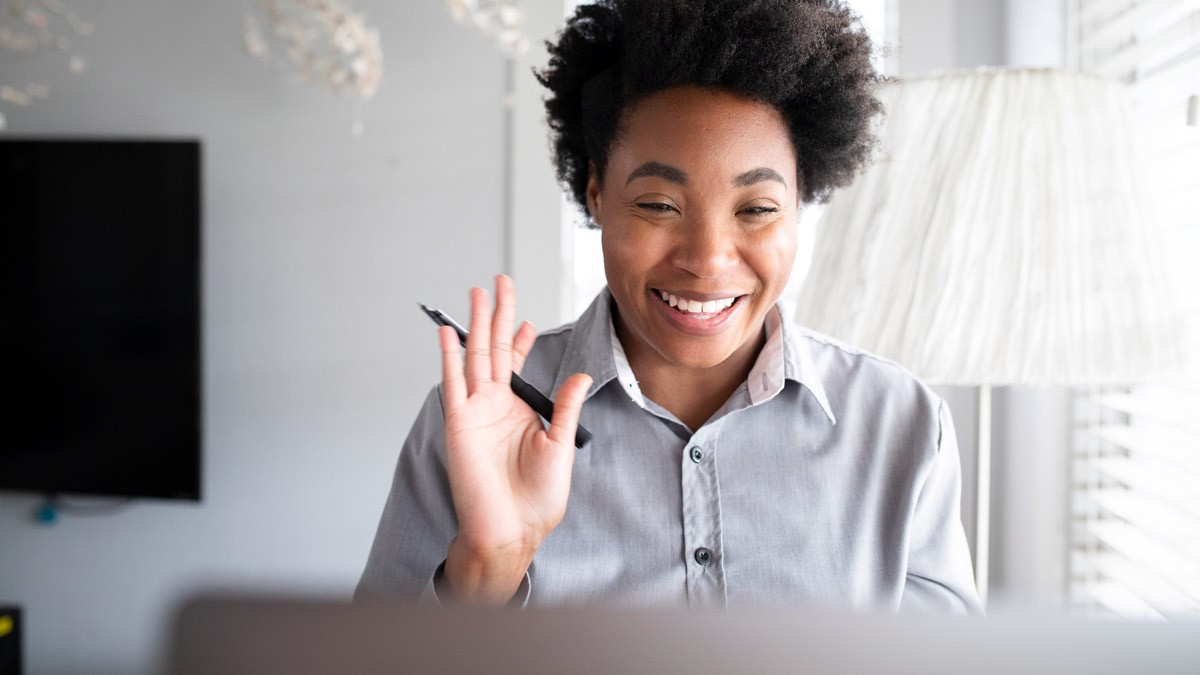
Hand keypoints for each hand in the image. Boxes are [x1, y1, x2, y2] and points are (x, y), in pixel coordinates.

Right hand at [438, 275, 590, 604]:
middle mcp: (495, 405)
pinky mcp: (459, 422)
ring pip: (475, 356)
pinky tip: (448, 333)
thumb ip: (566, 408)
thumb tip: (580, 375)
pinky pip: (453, 382)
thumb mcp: (561, 446)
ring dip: (475, 324)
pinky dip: (449, 356)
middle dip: (498, 314)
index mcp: (520, 410)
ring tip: (477, 293)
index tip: (525, 317)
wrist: (512, 529)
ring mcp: (475, 411)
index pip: (518, 364)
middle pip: (495, 348)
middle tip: (500, 282)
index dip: (521, 338)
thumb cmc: (536, 498)